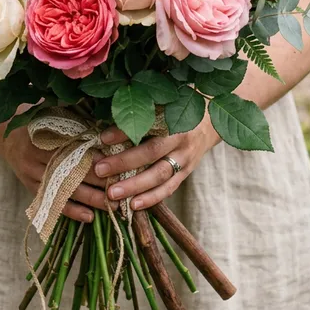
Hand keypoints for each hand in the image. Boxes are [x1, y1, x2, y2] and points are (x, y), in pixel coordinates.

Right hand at [0, 128, 112, 223]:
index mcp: (44, 136)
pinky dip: (72, 211)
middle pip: (72, 171)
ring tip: (111, 206)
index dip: (95, 157)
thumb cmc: (37, 122)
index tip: (115, 163)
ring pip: (65, 190)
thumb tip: (106, 132)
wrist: (6, 136)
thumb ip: (75, 124)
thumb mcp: (53, 117)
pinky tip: (89, 216)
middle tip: (120, 187)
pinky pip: (53, 203)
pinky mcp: (32, 188)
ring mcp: (33, 175)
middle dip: (98, 180)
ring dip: (90, 199)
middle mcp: (37, 157)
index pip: (74, 149)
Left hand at [93, 119, 219, 210]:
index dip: (124, 132)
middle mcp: (181, 138)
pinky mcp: (186, 172)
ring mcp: (185, 158)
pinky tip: (133, 205)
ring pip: (159, 175)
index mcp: (173, 117)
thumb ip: (142, 112)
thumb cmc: (177, 110)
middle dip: (124, 162)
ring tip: (112, 194)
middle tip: (99, 170)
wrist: (210, 122)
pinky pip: (168, 188)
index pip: (147, 125)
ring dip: (135, 186)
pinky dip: (151, 198)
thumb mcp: (163, 104)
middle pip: (151, 152)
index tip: (102, 138)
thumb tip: (107, 123)